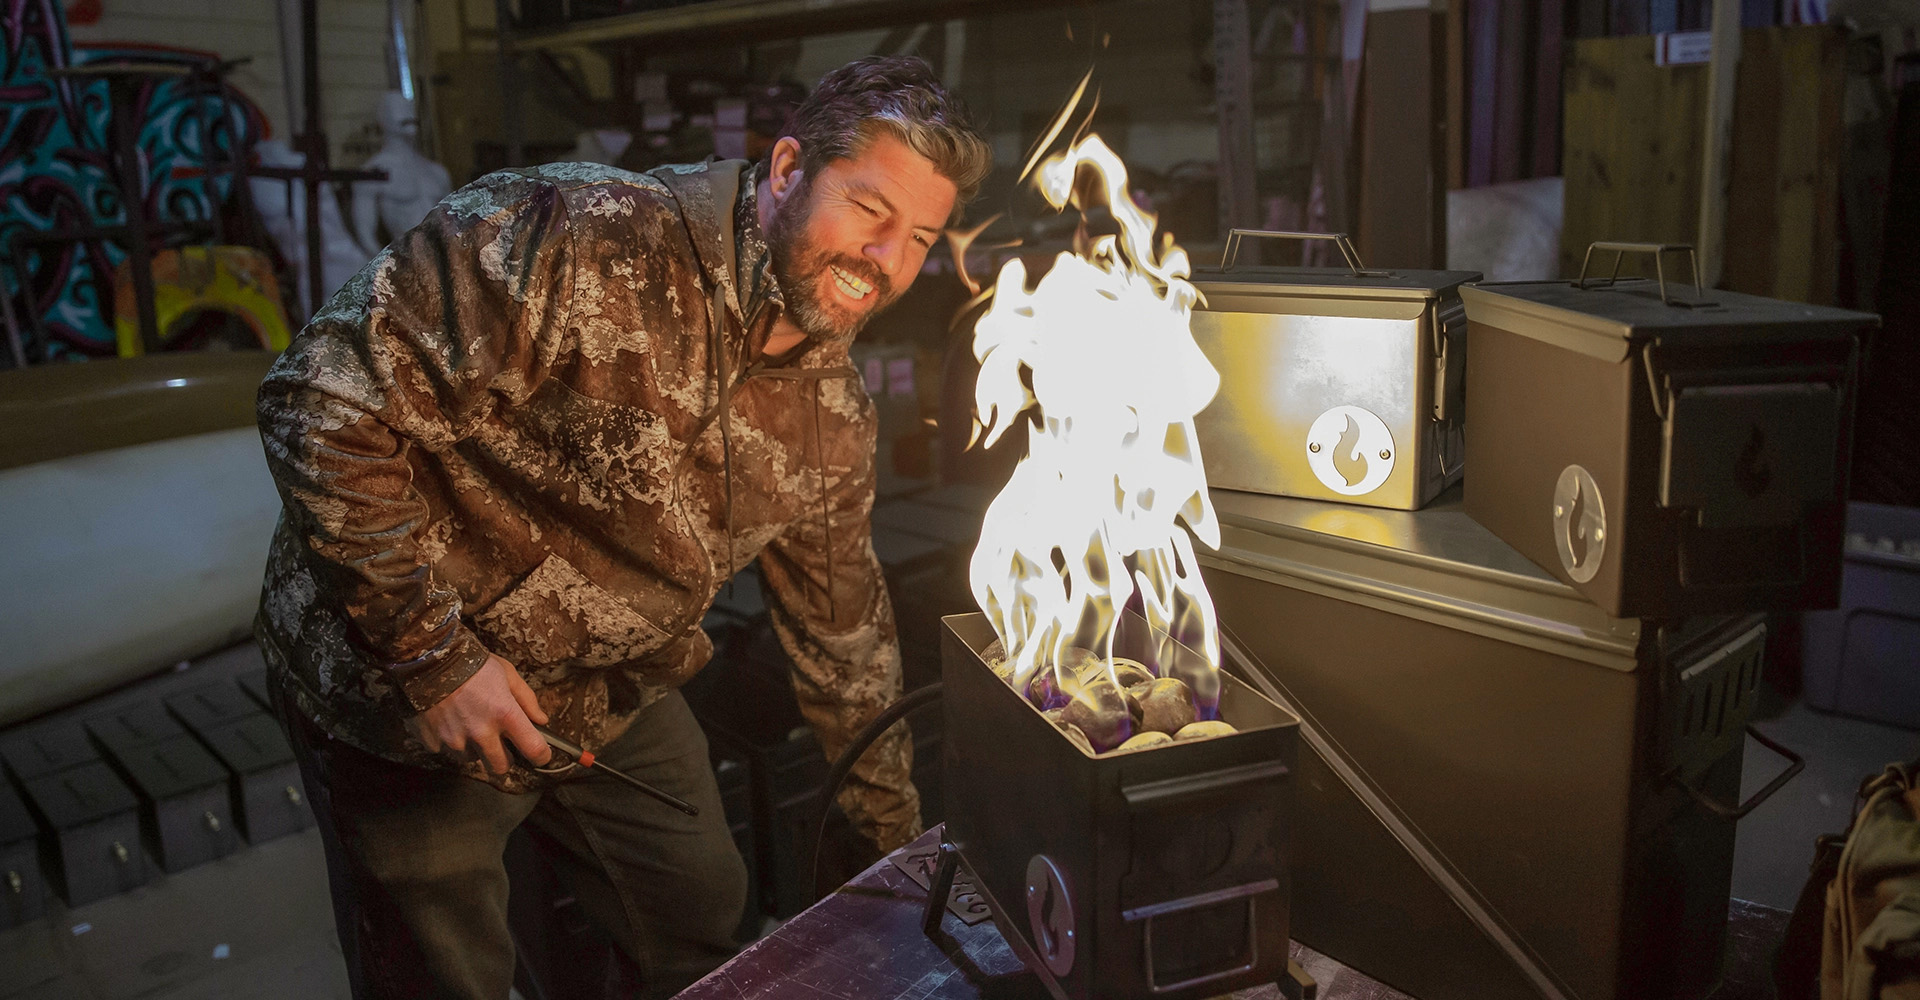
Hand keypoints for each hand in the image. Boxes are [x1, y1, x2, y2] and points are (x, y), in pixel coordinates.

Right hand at [411, 653, 551, 772]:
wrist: (429, 658)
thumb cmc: (473, 663)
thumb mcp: (507, 673)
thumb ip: (527, 699)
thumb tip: (541, 721)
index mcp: (504, 713)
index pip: (533, 749)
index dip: (540, 755)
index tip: (540, 754)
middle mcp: (481, 732)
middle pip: (500, 767)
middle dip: (503, 758)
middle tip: (500, 744)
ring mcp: (455, 739)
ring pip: (472, 759)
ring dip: (475, 748)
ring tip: (470, 725)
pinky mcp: (434, 742)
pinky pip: (446, 751)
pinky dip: (450, 741)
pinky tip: (449, 722)